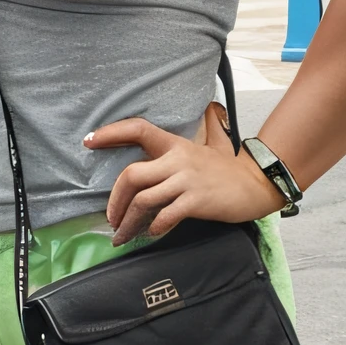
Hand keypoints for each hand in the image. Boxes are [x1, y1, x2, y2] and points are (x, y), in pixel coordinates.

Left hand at [89, 101, 284, 242]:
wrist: (256, 186)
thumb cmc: (230, 169)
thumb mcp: (215, 143)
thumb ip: (207, 126)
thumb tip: (210, 107)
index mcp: (176, 144)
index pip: (138, 129)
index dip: (111, 133)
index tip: (89, 141)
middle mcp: (178, 159)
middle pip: (131, 175)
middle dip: (114, 201)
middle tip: (111, 220)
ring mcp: (186, 180)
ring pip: (143, 200)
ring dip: (128, 222)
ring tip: (123, 236)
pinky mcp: (196, 200)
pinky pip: (165, 215)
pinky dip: (154, 227)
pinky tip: (152, 233)